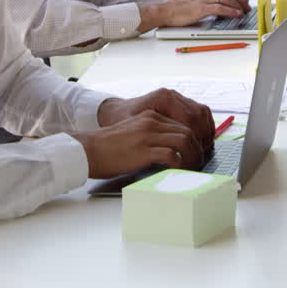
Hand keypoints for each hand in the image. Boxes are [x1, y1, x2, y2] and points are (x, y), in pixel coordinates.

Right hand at [80, 90, 215, 176]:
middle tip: (200, 162)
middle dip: (198, 148)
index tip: (198, 151)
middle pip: (188, 131)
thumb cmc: (107, 147)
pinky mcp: (143, 150)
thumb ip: (152, 136)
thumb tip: (173, 150)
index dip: (194, 139)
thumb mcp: (133, 132)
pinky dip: (181, 164)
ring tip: (193, 168)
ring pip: (185, 140)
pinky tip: (179, 171)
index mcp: (150, 116)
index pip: (182, 123)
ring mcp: (147, 135)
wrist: (86, 150)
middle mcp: (151, 122)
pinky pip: (172, 154)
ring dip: (193, 156)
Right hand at [138, 0, 248, 30]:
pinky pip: (220, 7)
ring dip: (239, 5)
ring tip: (243, 12)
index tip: (245, 0)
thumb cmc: (180, 6)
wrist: (164, 10)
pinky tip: (236, 15)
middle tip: (247, 8)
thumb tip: (226, 3)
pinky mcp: (200, 8)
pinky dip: (231, 11)